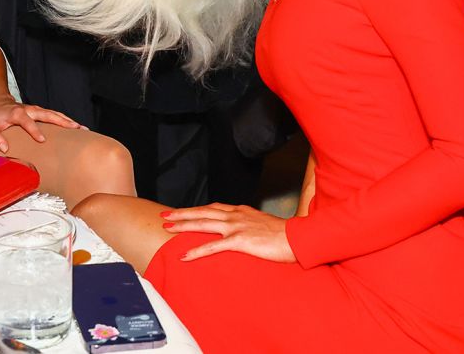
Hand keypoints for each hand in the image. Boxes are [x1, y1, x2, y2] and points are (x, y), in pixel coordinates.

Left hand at [0, 95, 82, 151]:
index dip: (34, 130)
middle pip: (49, 114)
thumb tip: (5, 149)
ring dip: (68, 120)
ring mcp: (37, 110)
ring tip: (81, 128)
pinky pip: (55, 115)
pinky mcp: (41, 112)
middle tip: (75, 128)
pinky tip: (76, 127)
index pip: (28, 122)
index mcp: (18, 113)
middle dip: (62, 121)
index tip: (42, 140)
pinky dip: (66, 120)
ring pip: (55, 114)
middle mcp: (30, 109)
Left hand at [161, 204, 295, 262]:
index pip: (212, 207)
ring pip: (203, 224)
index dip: (196, 209)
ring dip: (183, 225)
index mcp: (241, 211)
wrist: (298, 238)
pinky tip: (185, 256)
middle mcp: (235, 215)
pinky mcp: (240, 241)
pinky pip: (213, 247)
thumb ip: (249, 224)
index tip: (183, 211)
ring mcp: (236, 227)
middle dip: (182, 213)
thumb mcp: (262, 224)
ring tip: (168, 228)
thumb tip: (242, 231)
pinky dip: (197, 251)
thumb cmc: (284, 235)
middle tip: (165, 215)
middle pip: (202, 212)